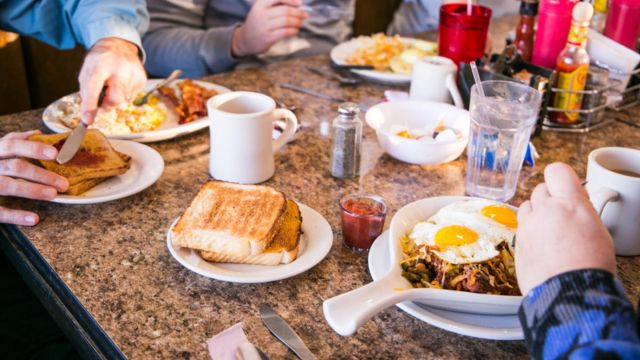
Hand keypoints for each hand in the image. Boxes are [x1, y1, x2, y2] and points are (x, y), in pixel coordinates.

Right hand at [0, 131, 68, 225]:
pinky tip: (34, 219)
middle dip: (41, 174)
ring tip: (52, 194)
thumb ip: (14, 141)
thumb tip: (38, 133)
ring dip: (31, 190)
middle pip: (14, 167)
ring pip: (6, 186)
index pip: (12, 145)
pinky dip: (16, 215)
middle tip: (63, 183)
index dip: (33, 148)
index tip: (54, 153)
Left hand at [78, 37, 146, 124]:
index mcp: (101, 64)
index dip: (90, 105)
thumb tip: (89, 116)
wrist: (118, 46)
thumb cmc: (100, 61)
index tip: (87, 120)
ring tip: (113, 85)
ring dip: (116, 98)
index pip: (93, 87)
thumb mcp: (87, 72)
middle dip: (107, 105)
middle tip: (103, 100)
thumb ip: (86, 92)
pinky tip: (122, 83)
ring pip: (124, 101)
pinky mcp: (142, 79)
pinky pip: (132, 98)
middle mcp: (120, 68)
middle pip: (115, 99)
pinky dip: (125, 94)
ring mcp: (134, 73)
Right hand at [231, 0, 308, 56]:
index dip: (290, 0)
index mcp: (260, 4)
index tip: (299, 3)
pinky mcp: (267, 38)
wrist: (245, 40)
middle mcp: (261, 14)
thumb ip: (276, 5)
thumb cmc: (257, 23)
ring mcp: (264, 26)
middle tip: (305, 15)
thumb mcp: (261, 10)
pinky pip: (285, 32)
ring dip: (297, 22)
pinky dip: (293, 30)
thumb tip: (297, 4)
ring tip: (300, 23)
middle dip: (298, 12)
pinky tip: (295, 30)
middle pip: (285, 11)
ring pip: (286, 21)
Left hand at [515, 162, 615, 294]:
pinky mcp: (517, 242)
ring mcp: (527, 226)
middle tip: (562, 216)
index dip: (561, 179)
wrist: (568, 294)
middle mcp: (544, 211)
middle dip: (550, 199)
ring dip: (536, 213)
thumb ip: (581, 210)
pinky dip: (529, 231)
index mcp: (570, 204)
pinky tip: (541, 246)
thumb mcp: (599, 230)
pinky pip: (521, 227)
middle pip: (540, 189)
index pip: (556, 170)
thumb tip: (576, 203)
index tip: (566, 189)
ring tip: (550, 231)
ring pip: (527, 206)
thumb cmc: (590, 266)